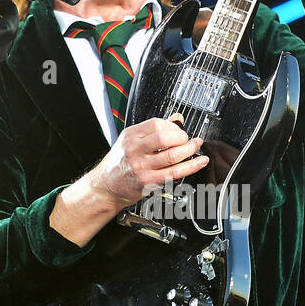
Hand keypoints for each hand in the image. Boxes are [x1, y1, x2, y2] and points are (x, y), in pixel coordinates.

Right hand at [51, 117, 206, 245]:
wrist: (106, 187)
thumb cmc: (119, 164)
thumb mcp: (130, 141)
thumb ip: (153, 130)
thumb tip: (176, 119)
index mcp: (130, 136)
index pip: (156, 124)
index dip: (172, 126)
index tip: (178, 130)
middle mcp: (134, 150)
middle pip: (164, 138)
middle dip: (182, 137)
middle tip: (188, 139)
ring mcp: (141, 167)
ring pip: (172, 156)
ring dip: (189, 150)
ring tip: (196, 146)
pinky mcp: (148, 182)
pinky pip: (174, 173)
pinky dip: (190, 167)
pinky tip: (199, 162)